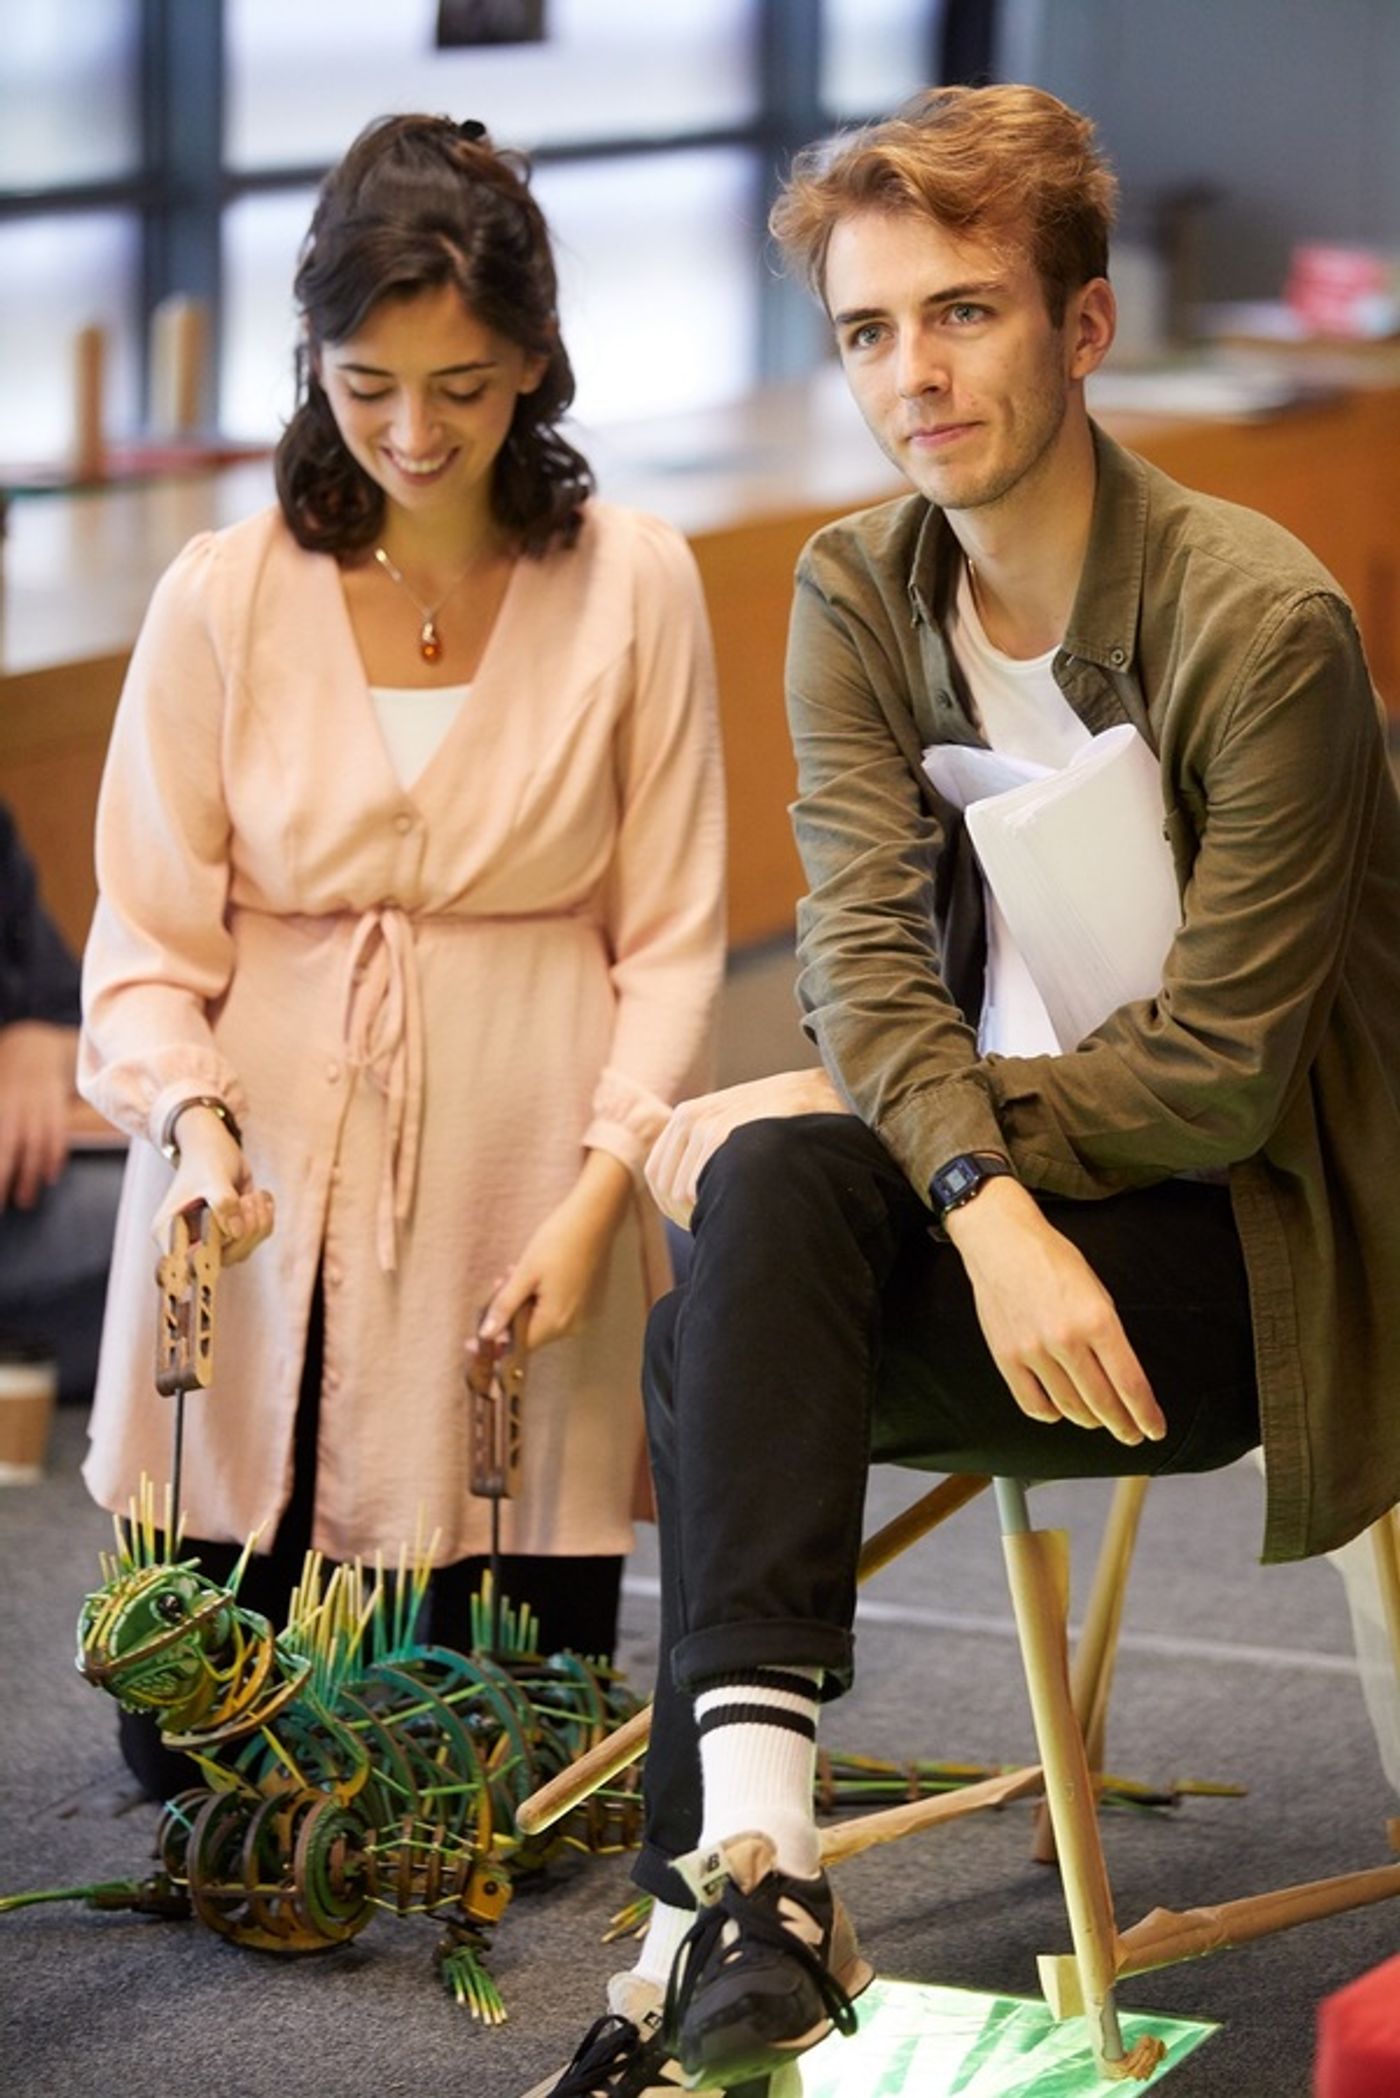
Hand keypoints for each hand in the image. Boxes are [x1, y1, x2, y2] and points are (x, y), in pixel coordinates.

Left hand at [0, 1022, 76, 1209]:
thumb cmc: (5, 1078)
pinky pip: (58, 1134)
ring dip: (31, 1175)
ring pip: (35, 1143)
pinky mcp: (56, 1105)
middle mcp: (13, 1102)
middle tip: (1, 1205)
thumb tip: (3, 1154)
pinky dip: (55, 1157)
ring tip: (25, 1202)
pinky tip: (49, 1177)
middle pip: (8, 1144)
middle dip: (5, 1175)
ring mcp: (37, 1103)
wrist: (35, 1046)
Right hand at [151, 1105, 274, 1266]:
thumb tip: (235, 1233)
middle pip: (220, 1261)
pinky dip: (265, 1217)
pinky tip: (259, 1195)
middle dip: (243, 1232)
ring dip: (257, 1222)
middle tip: (247, 1201)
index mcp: (169, 1232)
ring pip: (242, 1251)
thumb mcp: (213, 1177)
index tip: (224, 1236)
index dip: (205, 1260)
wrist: (215, 1144)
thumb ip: (223, 1203)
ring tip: (252, 1195)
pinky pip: (256, 1238)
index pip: (183, 1266)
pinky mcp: (233, 1233)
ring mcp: (212, 1239)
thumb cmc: (207, 1158)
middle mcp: (189, 1241)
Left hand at [478, 1150, 632, 1351]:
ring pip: (542, 1318)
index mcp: (556, 1321)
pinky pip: (556, 1309)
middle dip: (509, 1313)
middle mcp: (573, 1325)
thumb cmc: (559, 1241)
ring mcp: (583, 1314)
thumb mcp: (524, 1273)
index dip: (494, 1344)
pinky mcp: (588, 1302)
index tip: (471, 1341)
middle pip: (530, 1332)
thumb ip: (504, 1307)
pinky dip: (541, 1298)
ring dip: (524, 1302)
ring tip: (515, 1272)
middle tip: (499, 1283)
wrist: (594, 1219)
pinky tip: (534, 1275)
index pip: (518, 1346)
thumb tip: (486, 1335)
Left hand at [644, 1066, 844, 1226]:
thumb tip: (686, 1197)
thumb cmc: (788, 1121)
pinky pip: (694, 1191)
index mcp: (687, 1115)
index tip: (698, 1220)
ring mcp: (704, 1126)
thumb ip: (711, 1149)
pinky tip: (738, 1211)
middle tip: (721, 1225)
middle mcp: (689, 1119)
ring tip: (736, 1218)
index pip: (658, 1174)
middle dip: (686, 1214)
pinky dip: (710, 1209)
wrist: (825, 1095)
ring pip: (679, 1194)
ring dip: (703, 1214)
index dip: (673, 1206)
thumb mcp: (741, 1123)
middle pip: (665, 1188)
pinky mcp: (720, 1135)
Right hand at [945, 1177, 1165, 1445]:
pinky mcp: (1006, 1357)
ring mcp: (1033, 1351)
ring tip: (1100, 1421)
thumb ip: (1110, 1335)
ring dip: (1090, 1420)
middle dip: (1123, 1425)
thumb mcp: (1097, 1291)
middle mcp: (1066, 1339)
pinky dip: (1052, 1414)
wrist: (1002, 1242)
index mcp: (1097, 1320)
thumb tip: (1122, 1377)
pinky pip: (1033, 1403)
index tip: (1154, 1429)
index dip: (1146, 1414)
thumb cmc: (1052, 1260)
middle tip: (1132, 1433)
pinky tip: (1061, 1410)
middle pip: (1102, 1402)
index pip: (1130, 1384)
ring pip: (1070, 1407)